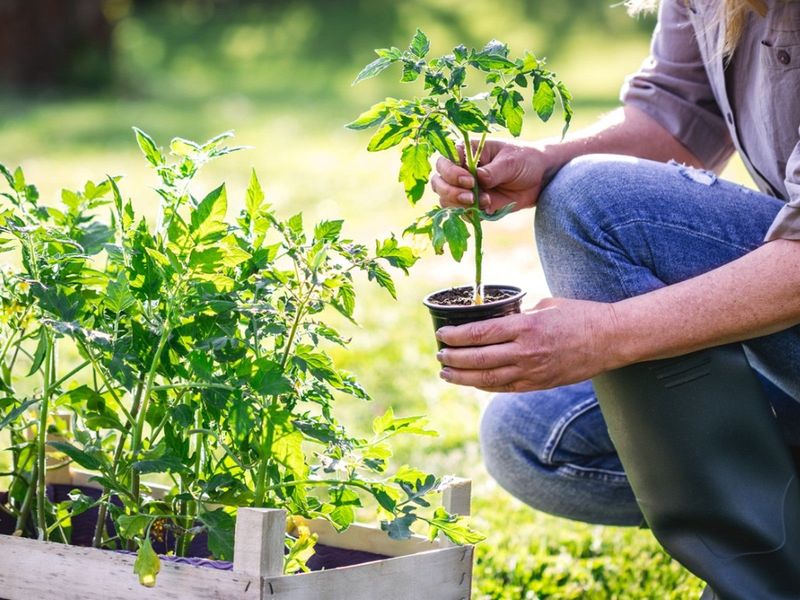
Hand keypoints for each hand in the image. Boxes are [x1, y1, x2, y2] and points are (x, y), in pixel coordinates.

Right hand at [430, 140, 553, 213]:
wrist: (540, 178)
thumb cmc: (524, 160)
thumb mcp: (511, 161)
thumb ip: (493, 170)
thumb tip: (478, 178)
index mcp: (466, 152)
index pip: (444, 161)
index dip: (450, 172)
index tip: (469, 180)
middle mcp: (460, 171)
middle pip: (438, 182)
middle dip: (450, 192)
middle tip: (471, 197)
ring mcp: (465, 189)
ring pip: (445, 200)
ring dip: (459, 205)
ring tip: (484, 202)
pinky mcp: (473, 205)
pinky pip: (461, 214)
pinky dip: (470, 215)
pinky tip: (487, 209)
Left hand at [435, 298, 620, 391]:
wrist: (611, 339)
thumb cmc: (579, 315)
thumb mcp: (545, 305)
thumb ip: (518, 313)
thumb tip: (494, 317)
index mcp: (526, 326)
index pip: (480, 333)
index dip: (456, 336)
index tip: (441, 335)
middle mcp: (526, 351)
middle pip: (478, 358)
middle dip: (453, 358)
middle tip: (439, 355)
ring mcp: (533, 371)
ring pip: (487, 378)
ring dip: (462, 376)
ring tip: (446, 372)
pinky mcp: (539, 384)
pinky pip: (504, 387)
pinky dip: (484, 385)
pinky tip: (471, 381)